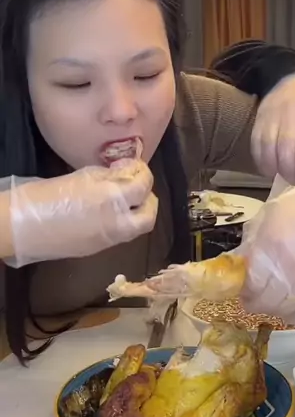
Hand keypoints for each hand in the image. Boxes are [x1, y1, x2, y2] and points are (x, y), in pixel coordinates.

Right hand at [8, 159, 157, 265]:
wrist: (21, 227)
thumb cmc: (46, 195)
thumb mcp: (81, 176)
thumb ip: (108, 175)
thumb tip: (126, 172)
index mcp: (111, 199)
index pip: (143, 186)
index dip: (144, 173)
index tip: (136, 167)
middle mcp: (117, 223)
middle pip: (150, 215)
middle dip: (150, 200)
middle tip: (138, 187)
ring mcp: (109, 239)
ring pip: (138, 229)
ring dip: (138, 213)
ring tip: (124, 198)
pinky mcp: (98, 249)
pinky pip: (121, 236)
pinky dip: (124, 222)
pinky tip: (108, 212)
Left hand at [239, 173, 294, 320]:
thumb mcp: (269, 215)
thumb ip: (253, 241)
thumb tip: (241, 263)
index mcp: (270, 248)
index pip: (249, 283)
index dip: (241, 288)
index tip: (241, 284)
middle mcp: (287, 271)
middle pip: (261, 302)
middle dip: (253, 300)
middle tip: (253, 294)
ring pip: (280, 311)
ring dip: (271, 307)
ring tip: (271, 298)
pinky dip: (291, 313)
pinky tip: (289, 303)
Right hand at [251, 72, 294, 184]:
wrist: (290, 76)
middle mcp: (289, 116)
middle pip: (285, 146)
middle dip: (288, 168)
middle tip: (293, 181)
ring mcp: (272, 118)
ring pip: (268, 146)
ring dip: (272, 165)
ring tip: (279, 177)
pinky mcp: (259, 120)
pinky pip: (255, 142)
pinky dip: (259, 159)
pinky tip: (266, 169)